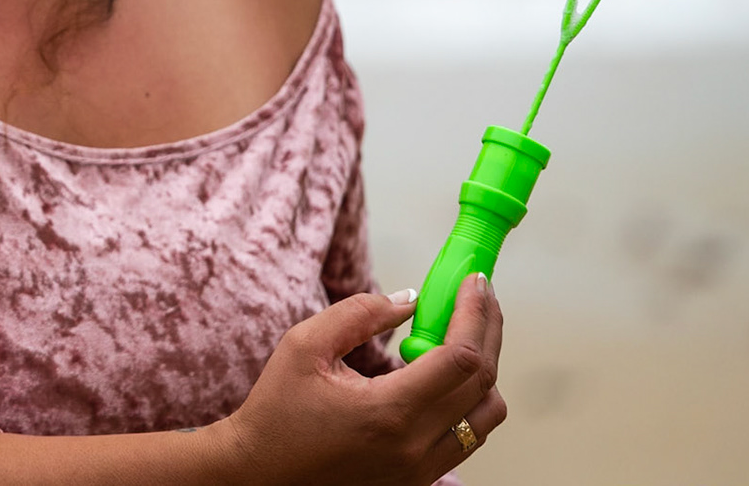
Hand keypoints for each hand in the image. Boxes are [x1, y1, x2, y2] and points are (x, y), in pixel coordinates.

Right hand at [222, 275, 506, 485]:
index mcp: (389, 411)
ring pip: (486, 416)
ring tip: (458, 335)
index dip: (474, 314)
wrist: (262, 475)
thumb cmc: (277, 412)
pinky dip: (468, 401)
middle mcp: (416, 446)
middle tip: (477, 295)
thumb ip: (359, 314)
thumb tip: (409, 299)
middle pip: (483, 383)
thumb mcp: (304, 346)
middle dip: (487, 330)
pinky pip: (468, 438)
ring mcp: (422, 469)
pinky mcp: (419, 480)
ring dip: (482, 371)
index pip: (460, 358)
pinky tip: (443, 374)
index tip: (473, 282)